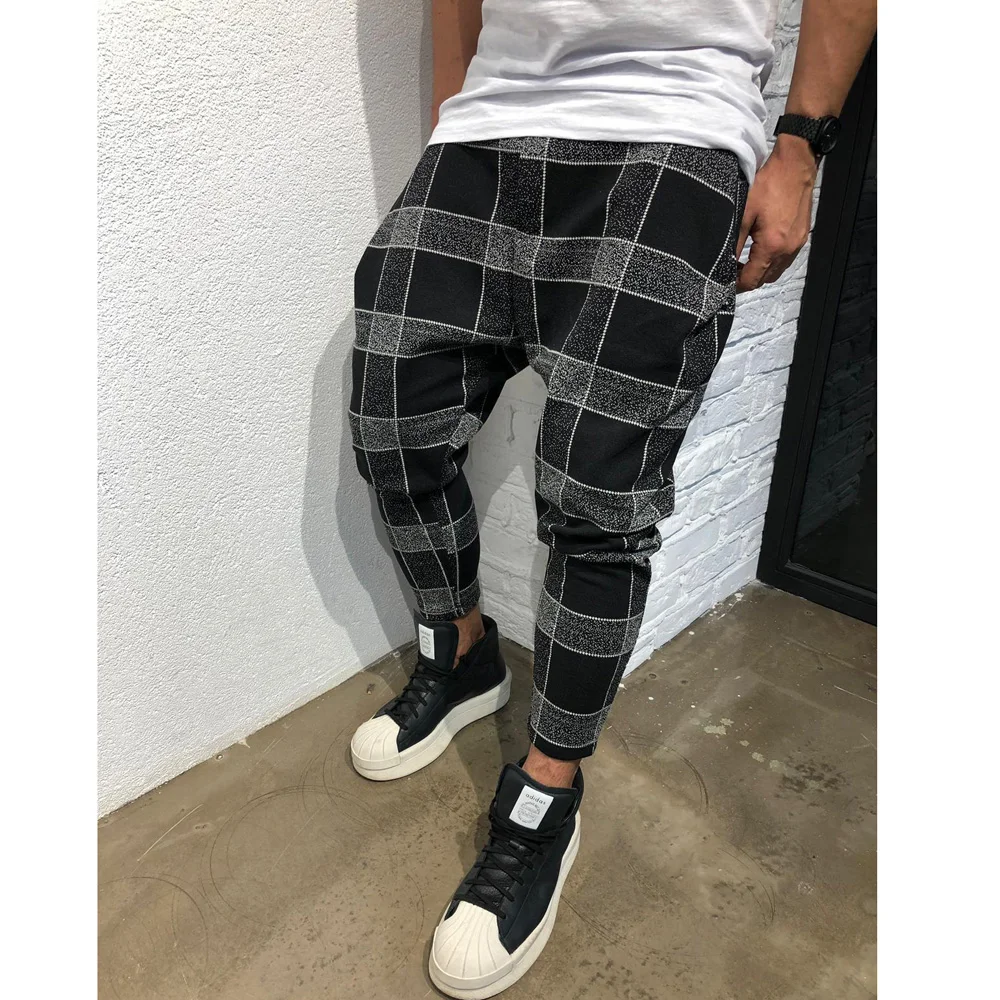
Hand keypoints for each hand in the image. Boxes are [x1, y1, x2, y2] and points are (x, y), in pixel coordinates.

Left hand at [735, 134, 817, 292]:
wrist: (795, 165)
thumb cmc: (770, 184)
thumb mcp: (744, 213)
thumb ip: (735, 241)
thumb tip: (725, 261)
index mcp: (772, 246)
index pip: (752, 279)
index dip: (737, 285)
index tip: (726, 281)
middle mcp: (787, 250)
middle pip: (765, 279)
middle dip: (748, 279)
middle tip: (733, 272)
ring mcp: (797, 244)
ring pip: (776, 271)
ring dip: (761, 271)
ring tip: (745, 262)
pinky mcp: (801, 237)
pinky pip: (786, 260)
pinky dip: (773, 261)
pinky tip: (761, 251)